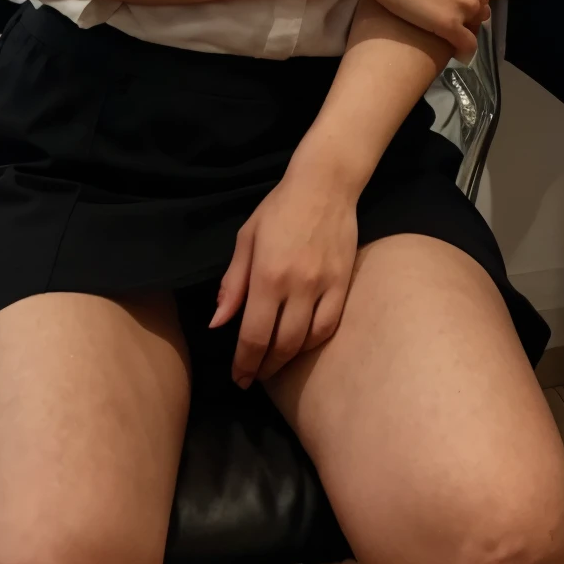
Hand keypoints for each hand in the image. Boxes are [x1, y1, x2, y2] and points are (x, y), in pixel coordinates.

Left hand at [210, 162, 357, 387]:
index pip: (254, 335)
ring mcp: (324, 286)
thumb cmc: (278, 209)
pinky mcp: (345, 284)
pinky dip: (313, 342)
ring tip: (273, 363)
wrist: (325, 185)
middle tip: (253, 377)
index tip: (238, 378)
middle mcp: (297, 286)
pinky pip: (329, 326)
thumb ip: (232, 284)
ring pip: (307, 341)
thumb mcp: (246, 239)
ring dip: (288, 360)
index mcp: (267, 275)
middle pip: (281, 345)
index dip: (244, 363)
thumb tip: (218, 323)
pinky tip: (301, 345)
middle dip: (264, 367)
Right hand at [352, 0, 510, 58]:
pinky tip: (456, 53)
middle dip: (471, 8)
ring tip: (446, 30)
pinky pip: (467, 45)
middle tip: (449, 10)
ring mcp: (465, 5)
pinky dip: (463, 50)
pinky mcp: (450, 25)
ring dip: (464, 27)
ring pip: (475, 24)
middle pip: (484, 3)